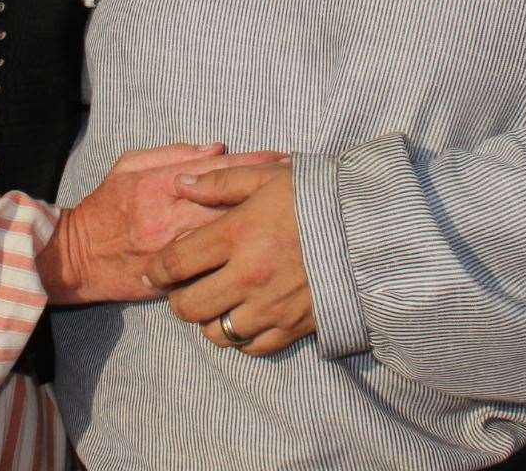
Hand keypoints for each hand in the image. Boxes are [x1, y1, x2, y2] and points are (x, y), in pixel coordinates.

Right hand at [38, 144, 286, 305]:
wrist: (77, 258)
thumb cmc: (105, 208)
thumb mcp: (128, 167)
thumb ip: (172, 154)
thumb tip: (217, 148)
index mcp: (160, 186)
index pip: (216, 172)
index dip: (253, 164)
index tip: (284, 159)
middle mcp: (170, 219)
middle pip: (230, 204)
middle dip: (267, 195)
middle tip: (306, 187)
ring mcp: (173, 253)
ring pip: (225, 239)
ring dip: (259, 228)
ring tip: (298, 219)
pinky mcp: (174, 281)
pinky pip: (212, 271)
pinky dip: (239, 262)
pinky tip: (264, 256)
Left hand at [151, 164, 314, 356]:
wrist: (372, 228)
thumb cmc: (318, 195)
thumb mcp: (268, 177)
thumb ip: (220, 182)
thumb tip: (179, 184)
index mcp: (238, 234)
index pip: (177, 262)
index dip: (157, 270)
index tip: (153, 271)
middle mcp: (249, 276)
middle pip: (189, 307)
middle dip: (178, 300)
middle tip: (183, 289)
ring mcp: (271, 306)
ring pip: (217, 333)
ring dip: (210, 320)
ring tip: (216, 303)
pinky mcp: (294, 326)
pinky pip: (252, 347)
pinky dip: (242, 337)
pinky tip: (246, 315)